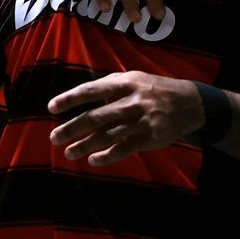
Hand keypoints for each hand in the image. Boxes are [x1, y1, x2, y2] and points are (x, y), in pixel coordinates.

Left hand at [47, 71, 204, 164]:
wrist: (188, 104)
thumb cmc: (154, 89)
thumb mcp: (134, 78)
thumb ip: (110, 86)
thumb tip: (83, 95)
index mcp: (124, 84)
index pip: (90, 90)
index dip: (70, 99)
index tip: (51, 107)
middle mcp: (130, 102)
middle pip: (94, 117)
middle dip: (71, 128)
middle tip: (54, 137)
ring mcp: (139, 121)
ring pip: (106, 136)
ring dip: (84, 146)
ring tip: (68, 152)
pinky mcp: (148, 138)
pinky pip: (122, 149)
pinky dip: (106, 156)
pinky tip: (93, 160)